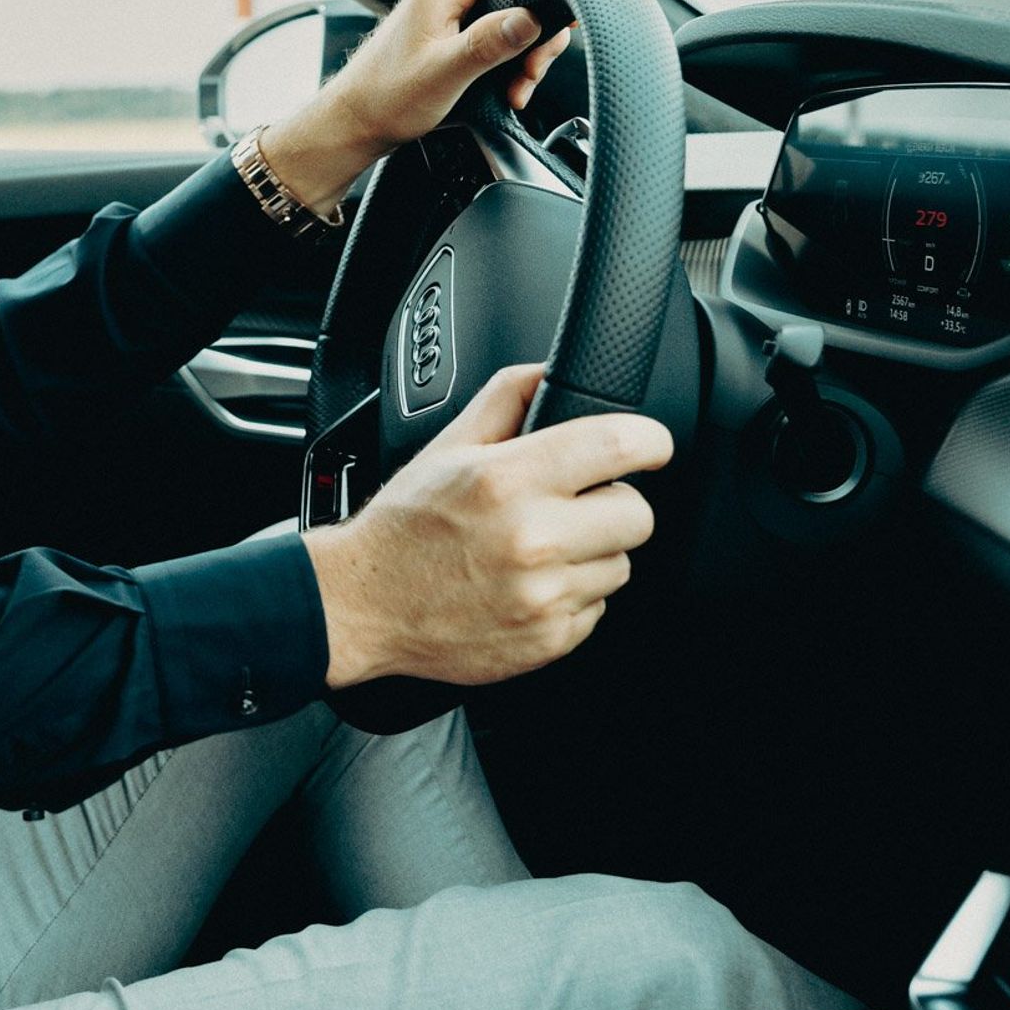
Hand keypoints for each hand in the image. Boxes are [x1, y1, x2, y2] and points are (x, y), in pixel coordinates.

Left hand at [260, 0, 573, 206]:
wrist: (352, 123)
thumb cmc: (386, 99)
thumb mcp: (444, 74)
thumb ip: (489, 42)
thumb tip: (534, 16)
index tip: (564, 23)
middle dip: (539, 32)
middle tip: (533, 72)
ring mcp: (448, 10)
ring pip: (512, 16)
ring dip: (526, 53)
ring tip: (518, 90)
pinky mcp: (450, 32)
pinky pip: (495, 35)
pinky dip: (509, 61)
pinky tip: (506, 90)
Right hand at [304, 362, 671, 688]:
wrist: (361, 605)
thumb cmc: (402, 528)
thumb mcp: (446, 446)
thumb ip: (505, 399)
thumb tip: (548, 370)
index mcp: (508, 479)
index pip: (621, 445)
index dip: (648, 441)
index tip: (647, 447)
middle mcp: (532, 538)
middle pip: (638, 514)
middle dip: (611, 504)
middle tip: (573, 506)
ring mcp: (543, 596)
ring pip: (620, 565)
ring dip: (592, 555)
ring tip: (539, 550)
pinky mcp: (547, 639)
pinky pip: (597, 609)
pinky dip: (571, 597)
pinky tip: (528, 585)